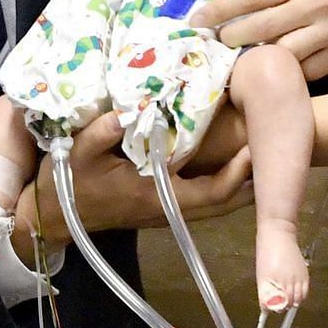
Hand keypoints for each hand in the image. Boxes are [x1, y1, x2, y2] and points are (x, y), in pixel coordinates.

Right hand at [13, 112, 252, 256]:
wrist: (56, 218)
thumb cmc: (70, 187)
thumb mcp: (78, 156)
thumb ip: (102, 133)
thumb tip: (127, 109)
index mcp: (156, 198)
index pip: (210, 194)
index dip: (237, 176)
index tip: (255, 149)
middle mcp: (169, 208)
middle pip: (223, 202)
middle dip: (250, 179)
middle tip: (272, 147)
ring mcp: (167, 208)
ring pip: (214, 200)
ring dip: (239, 180)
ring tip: (257, 148)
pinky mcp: (162, 202)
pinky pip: (202, 194)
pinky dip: (220, 179)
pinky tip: (226, 156)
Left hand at [191, 0, 327, 80]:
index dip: (220, 10)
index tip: (196, 22)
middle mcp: (314, 3)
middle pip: (261, 26)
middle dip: (231, 37)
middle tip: (213, 43)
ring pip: (281, 52)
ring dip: (254, 57)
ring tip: (236, 57)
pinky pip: (303, 71)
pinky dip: (282, 72)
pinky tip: (267, 70)